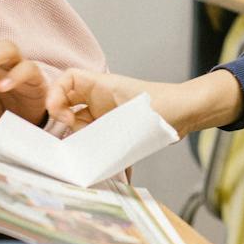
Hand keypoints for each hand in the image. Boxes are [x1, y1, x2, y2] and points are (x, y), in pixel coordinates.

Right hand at [48, 69, 241, 135]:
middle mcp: (100, 98)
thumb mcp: (135, 115)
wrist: (188, 112)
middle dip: (63, 119)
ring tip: (86, 152)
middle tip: (72, 135)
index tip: (59, 114)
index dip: (56, 94)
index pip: (68, 80)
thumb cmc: (166, 104)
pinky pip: (95, 138)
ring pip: (79, 123)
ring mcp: (105, 113)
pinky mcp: (113, 128)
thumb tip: (88, 146)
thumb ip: (109, 129)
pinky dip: (95, 150)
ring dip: (78, 138)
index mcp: (103, 85)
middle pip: (67, 102)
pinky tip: (101, 163)